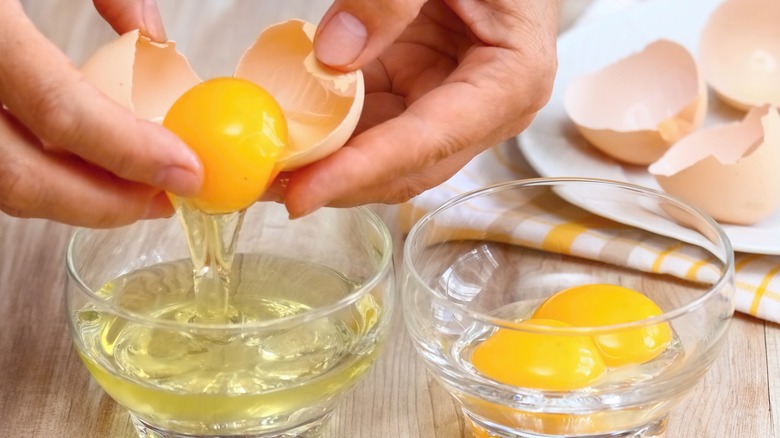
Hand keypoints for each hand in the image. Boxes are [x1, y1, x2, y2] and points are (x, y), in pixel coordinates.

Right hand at [0, 0, 200, 227]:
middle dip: (103, 203)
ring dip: (67, 197)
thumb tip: (153, 40)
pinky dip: (29, 171)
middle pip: (17, 175)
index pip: (59, 110)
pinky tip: (73, 166)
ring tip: (129, 190)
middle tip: (161, 200)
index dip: (130, 153)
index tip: (185, 171)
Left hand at [281, 0, 558, 216]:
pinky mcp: (416, 96)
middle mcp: (481, 112)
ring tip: (265, 167)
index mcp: (510, 83)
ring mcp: (446, 108)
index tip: (303, 194)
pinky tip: (289, 134)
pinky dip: (327, 133)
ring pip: (380, 157)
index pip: (428, 142)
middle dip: (335, 182)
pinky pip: (368, 126)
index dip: (362, 171)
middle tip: (266, 184)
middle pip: (404, 168)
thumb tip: (333, 57)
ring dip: (325, 164)